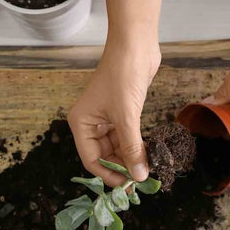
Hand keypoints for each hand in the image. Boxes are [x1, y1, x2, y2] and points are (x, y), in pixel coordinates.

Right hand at [68, 43, 160, 186]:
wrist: (135, 44)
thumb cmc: (123, 75)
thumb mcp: (127, 116)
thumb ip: (132, 148)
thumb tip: (139, 176)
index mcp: (81, 123)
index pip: (91, 160)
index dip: (109, 174)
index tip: (128, 185)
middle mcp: (90, 123)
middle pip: (104, 156)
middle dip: (122, 168)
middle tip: (141, 180)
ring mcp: (106, 118)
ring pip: (117, 148)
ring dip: (131, 159)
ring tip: (148, 169)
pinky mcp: (122, 112)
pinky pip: (127, 137)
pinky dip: (136, 147)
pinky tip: (149, 155)